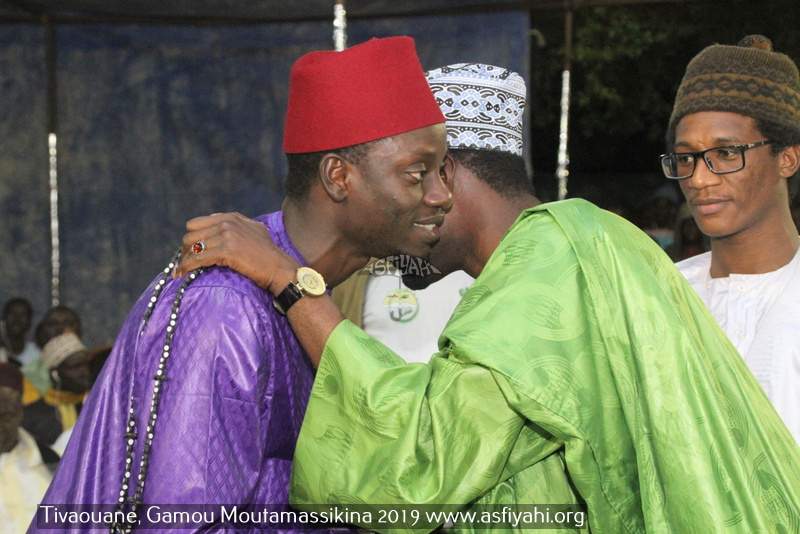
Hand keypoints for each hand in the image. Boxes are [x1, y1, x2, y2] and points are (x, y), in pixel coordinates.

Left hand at [173, 212, 300, 294]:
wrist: (279, 267)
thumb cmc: (268, 254)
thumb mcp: (253, 230)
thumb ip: (237, 225)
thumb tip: (220, 226)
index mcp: (230, 217)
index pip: (196, 224)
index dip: (191, 240)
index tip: (189, 253)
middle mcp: (226, 222)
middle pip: (190, 235)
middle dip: (184, 251)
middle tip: (184, 265)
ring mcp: (226, 235)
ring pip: (191, 247)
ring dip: (183, 261)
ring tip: (180, 272)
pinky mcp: (226, 250)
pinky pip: (198, 258)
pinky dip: (187, 267)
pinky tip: (183, 274)